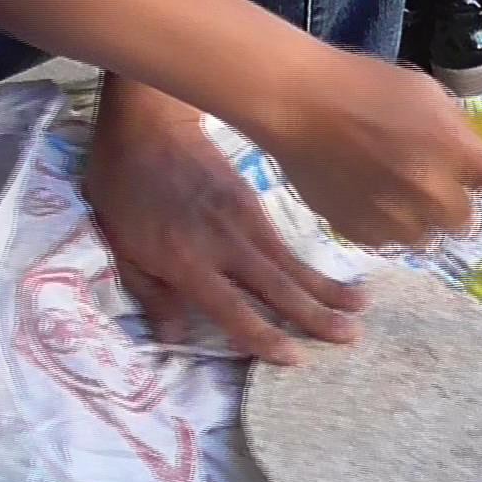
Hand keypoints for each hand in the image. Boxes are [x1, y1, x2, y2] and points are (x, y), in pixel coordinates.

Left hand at [85, 83, 367, 365]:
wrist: (147, 123)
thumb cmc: (122, 187)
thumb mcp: (119, 247)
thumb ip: (151, 294)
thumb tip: (175, 337)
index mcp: (187, 260)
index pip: (233, 308)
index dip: (264, 337)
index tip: (294, 358)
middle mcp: (225, 243)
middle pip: (277, 287)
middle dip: (315, 315)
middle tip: (351, 337)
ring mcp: (244, 219)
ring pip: (291, 263)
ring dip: (327, 288)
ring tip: (362, 308)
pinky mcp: (254, 201)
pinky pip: (287, 242)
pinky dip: (312, 264)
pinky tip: (331, 276)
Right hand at [257, 52, 481, 249]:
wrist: (298, 103)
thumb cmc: (364, 88)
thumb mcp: (428, 98)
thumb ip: (461, 135)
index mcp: (457, 147)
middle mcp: (435, 190)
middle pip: (467, 221)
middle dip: (452, 201)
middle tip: (420, 168)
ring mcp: (399, 219)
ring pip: (428, 234)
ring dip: (417, 213)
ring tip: (382, 174)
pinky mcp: (367, 236)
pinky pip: (392, 241)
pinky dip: (383, 221)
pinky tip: (360, 186)